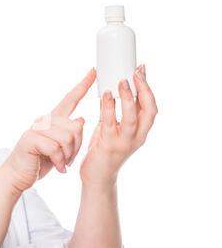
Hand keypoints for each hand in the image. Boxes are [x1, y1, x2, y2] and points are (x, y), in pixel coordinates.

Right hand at [2, 68, 94, 193]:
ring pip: (67, 137)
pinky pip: (55, 148)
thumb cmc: (39, 161)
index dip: (83, 85)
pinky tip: (57, 167)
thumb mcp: (60, 148)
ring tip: (61, 163)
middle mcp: (44, 120)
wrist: (18, 175)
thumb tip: (82, 119)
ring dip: (68, 155)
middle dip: (77, 147)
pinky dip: (59, 161)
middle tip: (68, 160)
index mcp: (53, 120)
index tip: (94, 71)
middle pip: (76, 126)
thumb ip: (70, 134)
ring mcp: (36, 128)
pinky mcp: (30, 138)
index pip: (71, 98)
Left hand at [80, 64, 157, 187]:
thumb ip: (113, 113)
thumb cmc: (103, 151)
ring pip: (133, 117)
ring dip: (129, 98)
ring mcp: (125, 143)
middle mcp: (137, 137)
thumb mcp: (111, 129)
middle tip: (135, 72)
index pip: (150, 106)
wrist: (97, 177)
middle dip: (144, 89)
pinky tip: (107, 95)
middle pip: (149, 110)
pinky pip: (111, 124)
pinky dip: (109, 108)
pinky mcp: (110, 146)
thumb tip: (111, 91)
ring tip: (122, 82)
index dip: (148, 87)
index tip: (141, 69)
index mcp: (140, 131)